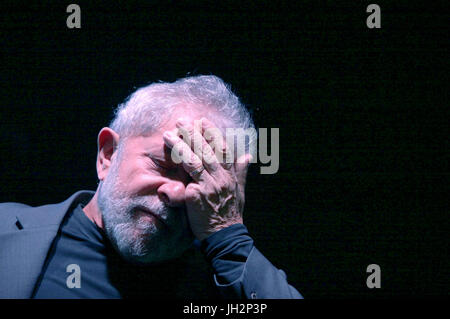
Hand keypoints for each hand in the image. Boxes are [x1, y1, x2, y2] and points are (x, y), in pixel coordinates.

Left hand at [163, 117, 251, 240]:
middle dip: (193, 134)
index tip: (202, 120)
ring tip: (168, 135)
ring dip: (181, 146)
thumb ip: (241, 172)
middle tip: (181, 121)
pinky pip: (187, 179)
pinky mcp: (197, 196)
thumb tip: (247, 156)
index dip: (212, 133)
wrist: (225, 235)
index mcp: (230, 174)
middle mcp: (220, 178)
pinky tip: (170, 156)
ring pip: (194, 161)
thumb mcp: (239, 190)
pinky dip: (180, 166)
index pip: (222, 148)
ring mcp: (209, 186)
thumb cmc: (231, 213)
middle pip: (206, 151)